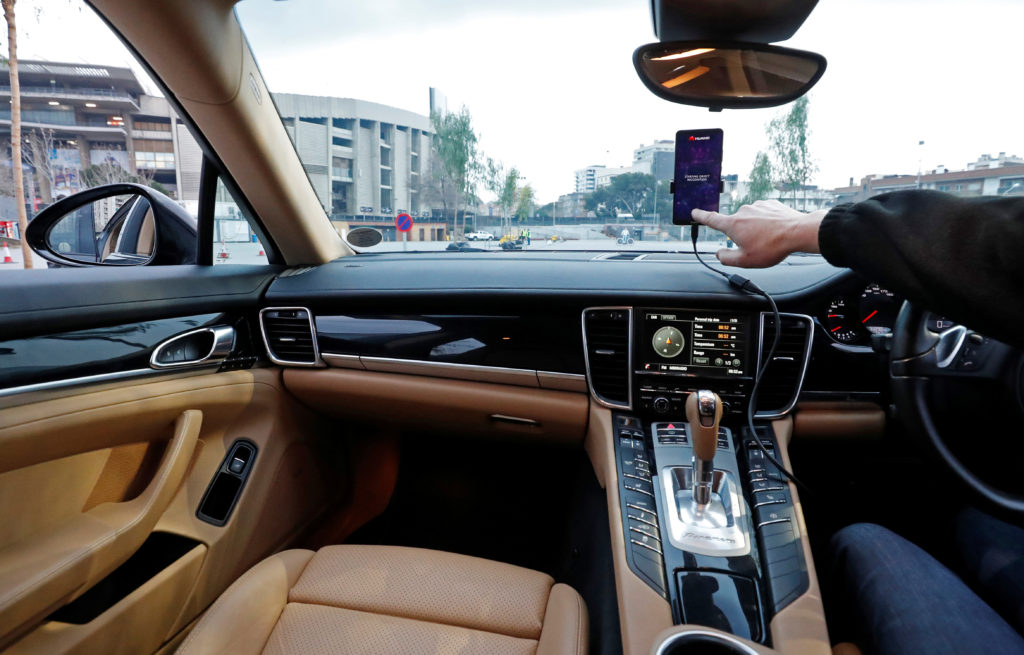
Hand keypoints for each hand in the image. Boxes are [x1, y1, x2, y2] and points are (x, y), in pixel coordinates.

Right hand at [691, 200, 824, 267]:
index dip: (701, 217)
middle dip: (742, 235)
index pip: (711, 220)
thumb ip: (726, 258)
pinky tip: (775, 231)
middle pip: (736, 225)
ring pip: (751, 220)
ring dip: (756, 229)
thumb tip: (719, 254)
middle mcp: (743, 211)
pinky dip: (767, 222)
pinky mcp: (771, 204)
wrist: (798, 233)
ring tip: (769, 239)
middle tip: (755, 246)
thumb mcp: (745, 260)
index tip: (695, 212)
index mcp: (733, 225)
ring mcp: (758, 206)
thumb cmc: (772, 247)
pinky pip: (764, 214)